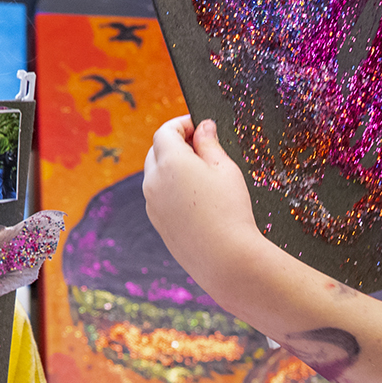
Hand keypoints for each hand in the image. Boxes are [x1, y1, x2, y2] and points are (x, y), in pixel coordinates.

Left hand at [141, 116, 270, 299]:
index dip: (182, 124)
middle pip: (156, 150)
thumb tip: (203, 127)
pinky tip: (196, 197)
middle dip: (176, 143)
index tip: (200, 126)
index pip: (166, 131)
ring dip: (172, 166)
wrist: (225, 258)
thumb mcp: (225, 169)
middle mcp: (153, 181)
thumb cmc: (230, 210)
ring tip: (202, 173)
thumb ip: (209, 144)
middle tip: (202, 146)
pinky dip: (170, 187)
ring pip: (155, 174)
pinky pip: (158, 195)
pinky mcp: (156, 221)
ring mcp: (151, 203)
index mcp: (170, 161)